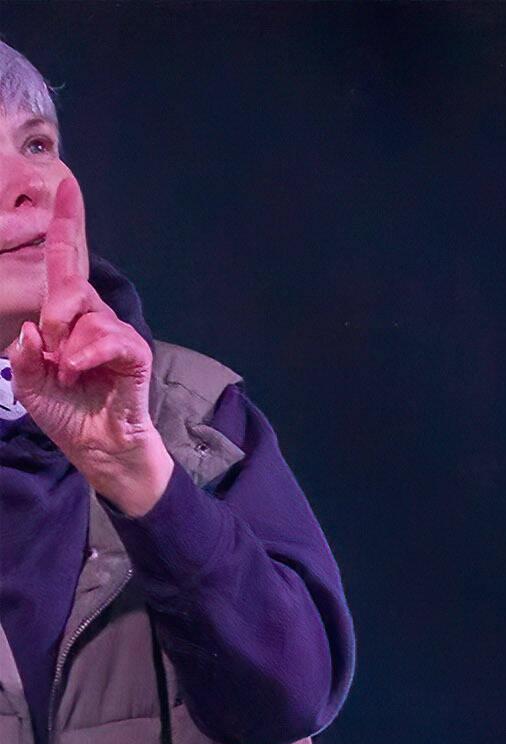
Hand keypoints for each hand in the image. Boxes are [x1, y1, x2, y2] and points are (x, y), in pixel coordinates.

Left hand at [12, 178, 167, 516]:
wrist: (101, 451)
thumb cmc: (70, 416)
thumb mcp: (29, 383)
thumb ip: (24, 354)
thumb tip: (38, 328)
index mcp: (68, 318)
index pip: (67, 263)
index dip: (68, 224)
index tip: (67, 185)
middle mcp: (94, 318)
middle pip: (69, 286)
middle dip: (55, 314)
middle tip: (55, 358)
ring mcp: (117, 335)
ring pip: (85, 316)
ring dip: (69, 348)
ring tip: (70, 377)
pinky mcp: (135, 354)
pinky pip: (109, 338)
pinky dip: (88, 354)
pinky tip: (80, 372)